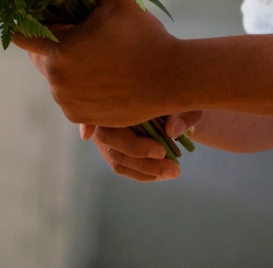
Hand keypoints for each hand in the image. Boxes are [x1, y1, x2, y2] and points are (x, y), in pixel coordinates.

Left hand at [12, 0, 181, 126]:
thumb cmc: (145, 35)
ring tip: (93, 54)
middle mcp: (57, 81)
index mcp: (60, 51)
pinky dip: (77, 85)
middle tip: (76, 33)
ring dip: (65, 65)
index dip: (27, 22)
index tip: (38, 16)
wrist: (173, 79)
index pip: (21, 35)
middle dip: (51, 43)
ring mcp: (67, 101)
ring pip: (54, 76)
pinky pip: (68, 95)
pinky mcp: (79, 117)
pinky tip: (99, 73)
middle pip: (38, 56)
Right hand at [81, 112, 201, 181]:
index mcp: (115, 98)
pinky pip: (123, 167)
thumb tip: (171, 130)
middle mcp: (103, 117)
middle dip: (137, 151)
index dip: (87, 122)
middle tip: (166, 156)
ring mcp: (105, 136)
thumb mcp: (185, 103)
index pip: (97, 111)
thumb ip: (180, 113)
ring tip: (175, 171)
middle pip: (108, 138)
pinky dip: (144, 174)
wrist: (176, 112)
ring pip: (117, 158)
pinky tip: (164, 173)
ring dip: (146, 168)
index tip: (88, 133)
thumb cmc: (178, 102)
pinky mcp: (113, 153)